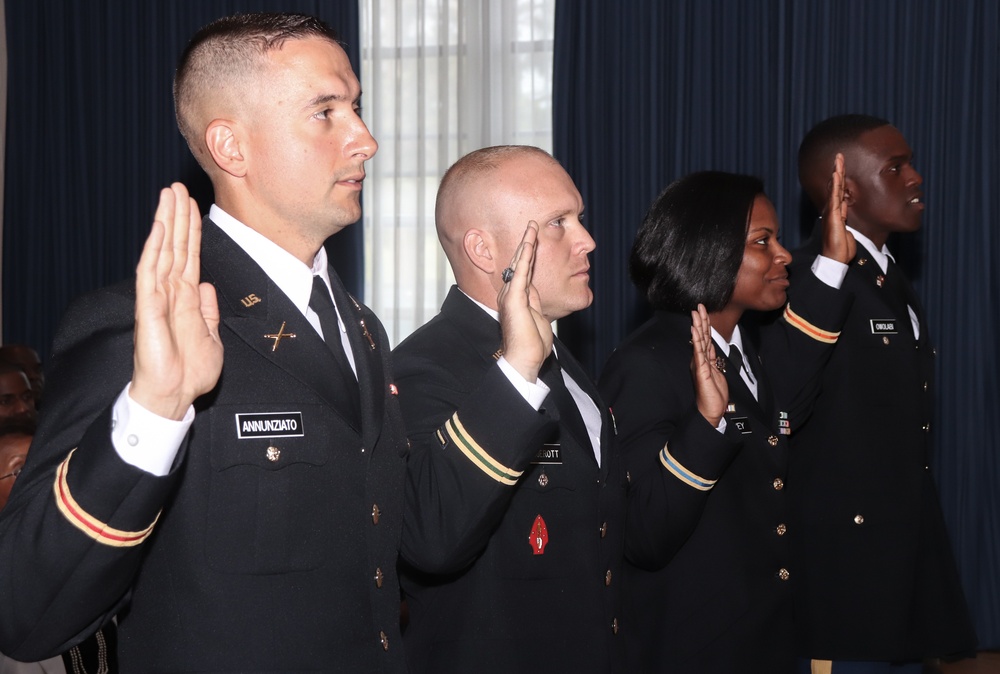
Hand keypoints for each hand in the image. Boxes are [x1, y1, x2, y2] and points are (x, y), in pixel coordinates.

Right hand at [130, 183, 222, 419]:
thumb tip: (206, 288)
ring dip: (166, 222)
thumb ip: (207, 311)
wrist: (175, 395)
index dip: (192, 230)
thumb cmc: (190, 372)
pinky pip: (150, 271)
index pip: (189, 256)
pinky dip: (155, 247)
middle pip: (174, 245)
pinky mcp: (148, 306)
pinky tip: (159, 227)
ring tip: (168, 194)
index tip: (193, 205)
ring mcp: (157, 296)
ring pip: (162, 250)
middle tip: (177, 186)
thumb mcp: (211, 337)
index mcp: (186, 298)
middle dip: (177, 215)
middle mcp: (170, 292)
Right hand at [497, 221, 552, 381]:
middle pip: (520, 262)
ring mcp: (511, 294)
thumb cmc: (532, 345)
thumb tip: (538, 291)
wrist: (523, 358)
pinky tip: (530, 241)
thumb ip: (536, 302)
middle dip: (526, 242)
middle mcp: (511, 293)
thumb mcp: (538, 317)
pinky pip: (521, 271)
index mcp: (517, 297)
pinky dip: (525, 255)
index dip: (529, 253)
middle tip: (531, 223)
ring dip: (526, 243)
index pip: (524, 270)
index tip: (534, 237)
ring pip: (520, 263)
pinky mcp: (514, 298)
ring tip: (531, 225)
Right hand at [690, 304, 727, 427]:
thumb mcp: (717, 373)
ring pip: (699, 341)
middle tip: (699, 305)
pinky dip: (696, 340)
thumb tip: (712, 350)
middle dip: (701, 320)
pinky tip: (694, 330)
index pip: (705, 338)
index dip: (705, 324)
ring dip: (698, 325)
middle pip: (701, 336)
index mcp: (705, 359)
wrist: (711, 410)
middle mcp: (700, 359)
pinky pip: (698, 352)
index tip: (703, 311)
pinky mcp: (700, 369)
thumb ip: (714, 361)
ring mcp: (699, 363)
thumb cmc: (714, 395)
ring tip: (696, 312)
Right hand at [820, 152, 854, 263]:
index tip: (841, 165)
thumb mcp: (846, 228)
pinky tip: (836, 174)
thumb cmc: (841, 247)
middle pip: (835, 186)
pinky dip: (835, 184)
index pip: (838, 190)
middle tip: (839, 156)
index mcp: (835, 212)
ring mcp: (831, 211)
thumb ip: (844, 215)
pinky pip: (835, 196)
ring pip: (834, 188)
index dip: (840, 177)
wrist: (835, 258)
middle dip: (837, 170)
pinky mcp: (833, 215)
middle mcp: (831, 209)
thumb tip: (845, 204)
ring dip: (837, 173)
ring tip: (838, 160)